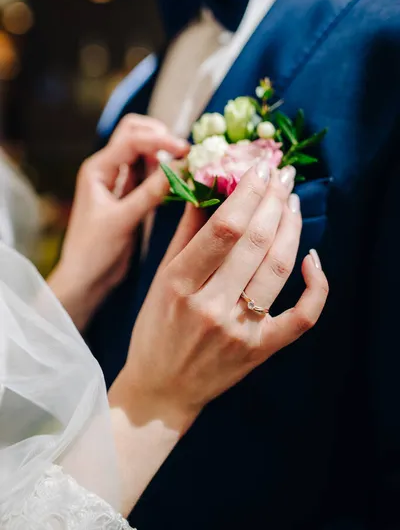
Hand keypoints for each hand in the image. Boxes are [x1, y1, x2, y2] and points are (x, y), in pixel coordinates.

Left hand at [48, 114, 188, 330]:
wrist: (85, 278)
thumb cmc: (94, 251)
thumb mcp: (123, 220)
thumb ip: (151, 193)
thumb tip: (181, 168)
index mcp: (97, 169)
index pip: (131, 140)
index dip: (160, 140)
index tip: (186, 151)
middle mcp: (107, 169)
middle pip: (134, 134)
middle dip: (159, 136)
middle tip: (184, 152)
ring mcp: (118, 181)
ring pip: (143, 152)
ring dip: (163, 153)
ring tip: (185, 165)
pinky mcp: (130, 196)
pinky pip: (148, 174)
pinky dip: (163, 171)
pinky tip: (177, 179)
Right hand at [112, 162, 328, 427]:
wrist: (162, 389)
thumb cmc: (155, 329)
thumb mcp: (161, 278)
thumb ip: (186, 231)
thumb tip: (210, 185)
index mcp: (179, 283)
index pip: (224, 227)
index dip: (249, 191)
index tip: (261, 166)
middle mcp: (210, 306)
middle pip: (256, 241)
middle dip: (274, 199)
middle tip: (283, 174)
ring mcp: (239, 330)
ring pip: (279, 269)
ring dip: (292, 228)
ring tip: (293, 202)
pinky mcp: (260, 350)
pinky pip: (302, 316)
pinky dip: (316, 286)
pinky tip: (314, 257)